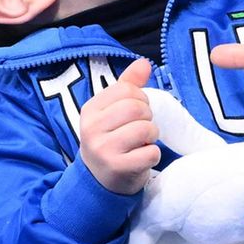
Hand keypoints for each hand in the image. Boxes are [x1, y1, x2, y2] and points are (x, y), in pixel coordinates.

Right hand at [79, 58, 160, 194]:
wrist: (98, 180)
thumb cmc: (110, 140)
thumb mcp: (112, 111)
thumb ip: (128, 85)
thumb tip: (144, 63)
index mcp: (90, 109)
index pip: (127, 90)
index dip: (140, 98)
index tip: (135, 112)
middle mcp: (92, 128)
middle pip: (137, 108)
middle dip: (147, 117)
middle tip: (141, 128)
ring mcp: (103, 149)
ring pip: (146, 129)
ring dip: (151, 136)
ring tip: (142, 143)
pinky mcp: (117, 168)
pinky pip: (150, 153)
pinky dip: (152, 155)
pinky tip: (140, 158)